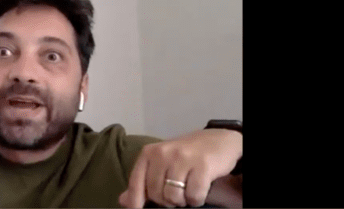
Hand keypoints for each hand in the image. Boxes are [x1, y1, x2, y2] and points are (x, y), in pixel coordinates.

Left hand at [118, 128, 241, 207]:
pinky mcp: (202, 165)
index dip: (135, 202)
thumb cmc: (187, 154)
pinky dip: (197, 198)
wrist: (219, 140)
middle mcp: (163, 153)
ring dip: (183, 200)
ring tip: (188, 188)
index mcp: (149, 153)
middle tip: (177, 191)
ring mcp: (183, 158)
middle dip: (167, 201)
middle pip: (156, 194)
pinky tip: (200, 187)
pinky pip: (193, 196)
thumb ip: (144, 181)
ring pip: (174, 197)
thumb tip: (124, 200)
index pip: (136, 183)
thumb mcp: (162, 163)